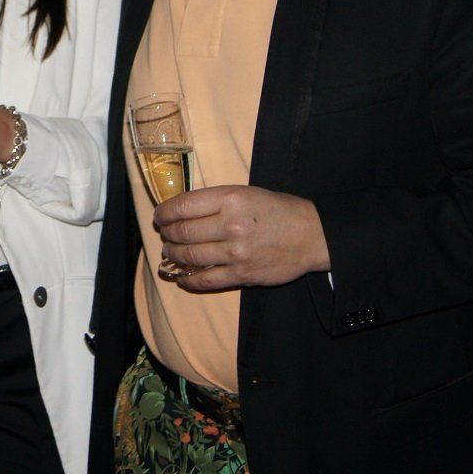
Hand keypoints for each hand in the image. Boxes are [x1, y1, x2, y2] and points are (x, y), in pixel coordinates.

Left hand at [152, 184, 329, 289]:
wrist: (312, 235)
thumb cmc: (278, 210)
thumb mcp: (246, 193)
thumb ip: (215, 201)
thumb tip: (181, 211)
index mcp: (231, 199)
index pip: (183, 206)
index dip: (165, 212)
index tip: (160, 215)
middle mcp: (231, 226)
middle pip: (183, 232)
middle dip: (167, 234)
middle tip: (165, 234)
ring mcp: (236, 253)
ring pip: (190, 257)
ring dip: (173, 255)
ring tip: (170, 252)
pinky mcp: (242, 275)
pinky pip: (206, 280)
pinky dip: (188, 279)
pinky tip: (182, 276)